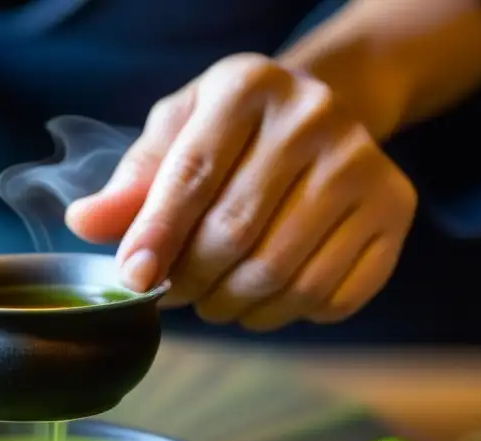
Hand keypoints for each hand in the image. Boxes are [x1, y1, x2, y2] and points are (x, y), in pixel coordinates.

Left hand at [66, 54, 416, 329]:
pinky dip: (287, 314)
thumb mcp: (176, 135)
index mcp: (248, 85)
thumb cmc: (232, 133)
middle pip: (236, 234)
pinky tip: (266, 298)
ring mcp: (365, 165)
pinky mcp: (395, 210)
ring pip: (284, 276)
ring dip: (234, 306)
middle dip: (192, 280)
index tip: (133, 279)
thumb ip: (132, 182)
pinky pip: (331, 297)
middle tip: (176, 292)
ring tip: (216, 298)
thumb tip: (85, 224)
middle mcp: (315, 118)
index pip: (191, 176)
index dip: (156, 237)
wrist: (321, 117)